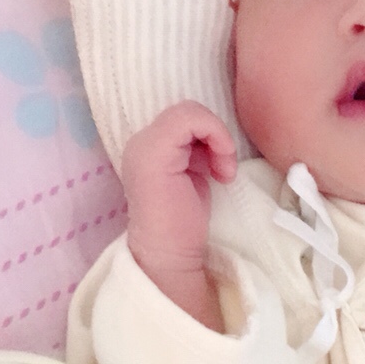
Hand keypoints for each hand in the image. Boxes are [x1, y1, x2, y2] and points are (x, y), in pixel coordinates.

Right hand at [122, 100, 237, 278]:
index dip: (210, 133)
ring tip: (222, 171)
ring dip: (219, 139)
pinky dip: (217, 137)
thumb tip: (214, 132)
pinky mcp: (154, 152)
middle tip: (223, 169)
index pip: (184, 117)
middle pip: (188, 110)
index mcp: (150, 145)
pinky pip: (190, 119)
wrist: (169, 253)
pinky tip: (220, 171)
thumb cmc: (183, 222)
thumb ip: (196, 149)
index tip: (221, 166)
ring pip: (190, 110)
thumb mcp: (194, 174)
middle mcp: (141, 140)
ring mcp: (144, 144)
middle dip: (216, 135)